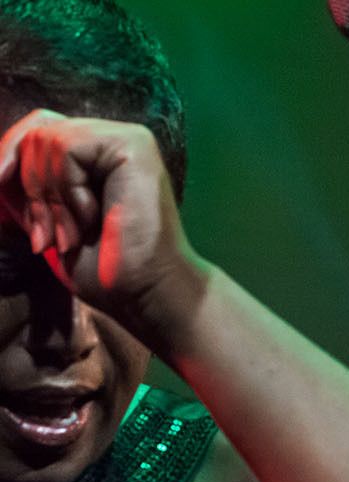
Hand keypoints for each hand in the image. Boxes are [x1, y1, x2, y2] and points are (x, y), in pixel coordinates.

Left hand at [0, 110, 206, 351]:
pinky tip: (91, 218)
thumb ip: (21, 183)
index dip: (10, 163)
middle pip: (37, 131)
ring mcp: (127, 138)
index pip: (36, 130)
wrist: (144, 293)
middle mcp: (113, 138)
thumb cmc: (102, 265)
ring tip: (71, 235)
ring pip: (48, 139)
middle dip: (30, 189)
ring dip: (49, 196)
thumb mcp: (44, 215)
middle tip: (49, 237)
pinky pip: (68, 146)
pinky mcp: (134, 145)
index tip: (22, 220)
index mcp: (97, 153)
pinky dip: (67, 189)